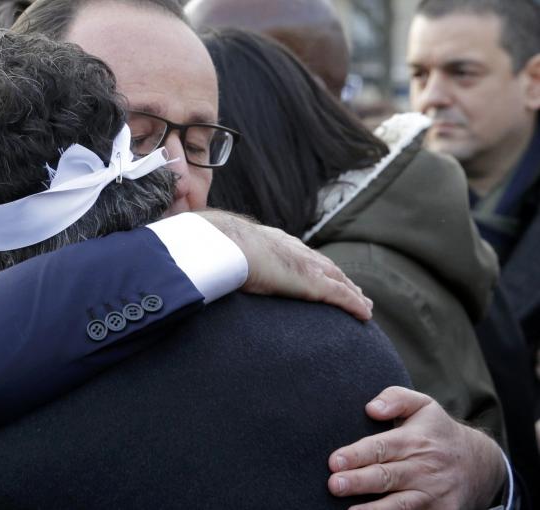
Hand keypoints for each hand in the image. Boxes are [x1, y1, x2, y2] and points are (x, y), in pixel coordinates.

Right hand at [196, 210, 372, 319]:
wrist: (225, 244)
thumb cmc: (216, 248)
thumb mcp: (221, 256)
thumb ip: (223, 264)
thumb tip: (206, 273)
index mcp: (274, 242)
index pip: (300, 256)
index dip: (313, 266)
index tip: (320, 274)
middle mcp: (295, 251)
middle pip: (326, 266)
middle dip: (340, 279)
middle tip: (354, 291)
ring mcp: (306, 266)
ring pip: (339, 281)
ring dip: (353, 292)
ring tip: (364, 305)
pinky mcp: (313, 283)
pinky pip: (341, 296)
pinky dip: (354, 304)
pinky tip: (366, 314)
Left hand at [328, 387, 505, 509]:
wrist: (482, 464)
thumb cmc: (438, 432)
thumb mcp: (423, 405)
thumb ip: (395, 398)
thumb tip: (372, 408)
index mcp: (414, 440)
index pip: (381, 447)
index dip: (357, 454)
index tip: (335, 461)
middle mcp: (424, 468)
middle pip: (386, 477)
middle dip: (358, 482)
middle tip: (334, 485)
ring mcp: (433, 494)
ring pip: (400, 505)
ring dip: (373, 509)